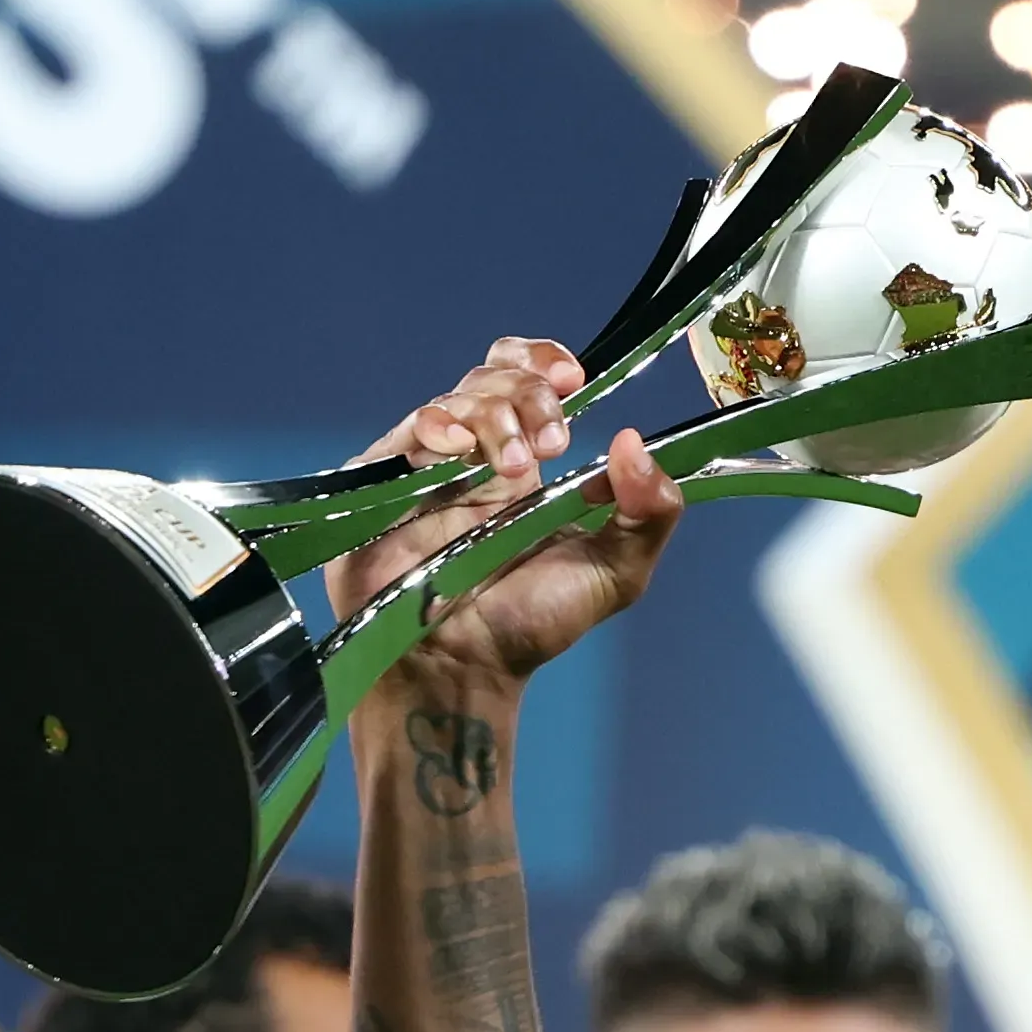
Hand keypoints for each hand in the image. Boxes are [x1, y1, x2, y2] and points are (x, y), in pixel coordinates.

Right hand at [323, 340, 681, 687]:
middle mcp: (473, 457)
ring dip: (493, 415)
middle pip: (492, 377)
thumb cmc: (530, 625)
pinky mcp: (383, 486)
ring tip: (513, 467)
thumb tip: (636, 442)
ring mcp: (426, 469)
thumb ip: (648, 513)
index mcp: (525, 464)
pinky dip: (436, 425)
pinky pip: (406, 433)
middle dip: (528, 392)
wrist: (461, 669)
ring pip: (454, 399)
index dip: (543, 362)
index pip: (526, 378)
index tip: (571, 378)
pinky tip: (456, 448)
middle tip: (553, 441)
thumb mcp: (616, 573)